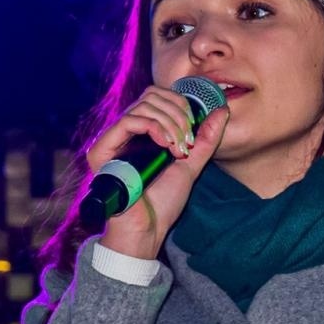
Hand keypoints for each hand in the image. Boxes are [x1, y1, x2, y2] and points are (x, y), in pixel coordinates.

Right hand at [84, 84, 230, 259]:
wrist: (148, 229)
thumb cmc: (163, 202)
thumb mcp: (191, 164)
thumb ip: (206, 139)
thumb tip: (222, 110)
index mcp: (142, 133)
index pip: (157, 96)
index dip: (180, 104)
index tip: (193, 130)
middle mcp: (124, 132)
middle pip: (151, 95)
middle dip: (178, 113)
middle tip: (188, 140)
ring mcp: (112, 139)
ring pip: (143, 105)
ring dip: (170, 122)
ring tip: (178, 148)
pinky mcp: (102, 150)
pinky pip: (128, 121)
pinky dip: (153, 127)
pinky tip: (165, 145)